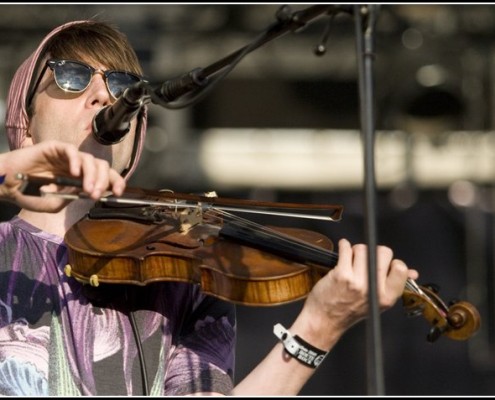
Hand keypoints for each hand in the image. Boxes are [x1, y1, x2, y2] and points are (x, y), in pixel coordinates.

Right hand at [0, 140, 125, 211]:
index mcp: (81, 179)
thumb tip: (88, 193)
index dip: (115, 182)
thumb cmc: (28, 194)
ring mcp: (66, 156)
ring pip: (89, 159)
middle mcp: (77, 166)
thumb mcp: (53, 204)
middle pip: (101, 166)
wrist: (5, 185)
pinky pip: (70, 150)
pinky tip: (74, 173)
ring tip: (87, 189)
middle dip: (104, 180)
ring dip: (92, 175)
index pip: (105, 176)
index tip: (119, 193)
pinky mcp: (54, 147)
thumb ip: (70, 199)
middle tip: (97, 194)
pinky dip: (76, 161)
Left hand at [294, 238, 418, 348]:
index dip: (391, 262)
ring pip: (363, 249)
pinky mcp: (342, 275)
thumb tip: (412, 273)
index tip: (382, 263)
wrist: (325, 320)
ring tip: (351, 260)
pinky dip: (344, 246)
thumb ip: (394, 286)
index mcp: (387, 297)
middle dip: (373, 252)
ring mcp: (358, 282)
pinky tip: (343, 249)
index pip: (400, 268)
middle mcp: (374, 289)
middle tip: (365, 260)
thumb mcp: (378, 303)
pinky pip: (346, 249)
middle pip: (383, 253)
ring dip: (356, 250)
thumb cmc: (349, 311)